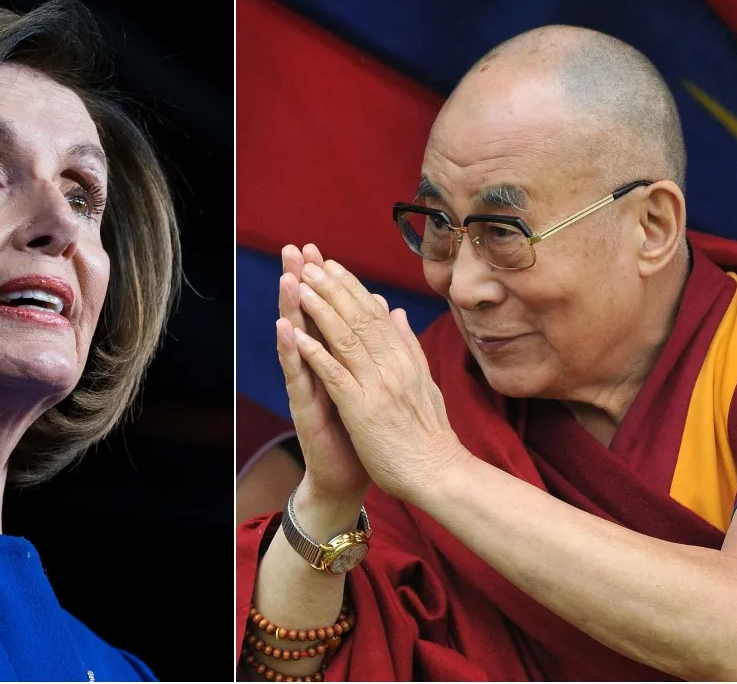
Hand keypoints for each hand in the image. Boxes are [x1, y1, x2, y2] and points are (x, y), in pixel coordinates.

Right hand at [277, 244, 368, 507]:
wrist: (349, 478)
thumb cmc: (360, 431)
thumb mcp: (370, 383)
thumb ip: (372, 346)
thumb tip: (384, 310)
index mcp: (337, 360)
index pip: (328, 312)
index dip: (322, 281)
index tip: (317, 249)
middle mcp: (317, 369)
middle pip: (307, 317)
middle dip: (300, 282)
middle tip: (292, 248)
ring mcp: (308, 388)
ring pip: (297, 342)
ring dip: (290, 308)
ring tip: (286, 277)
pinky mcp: (305, 410)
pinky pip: (298, 377)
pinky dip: (292, 352)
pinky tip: (286, 329)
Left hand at [291, 257, 472, 502]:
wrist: (439, 474)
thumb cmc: (429, 434)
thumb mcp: (424, 382)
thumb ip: (408, 346)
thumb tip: (396, 312)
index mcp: (404, 358)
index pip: (374, 313)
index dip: (351, 287)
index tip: (332, 265)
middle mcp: (392, 365)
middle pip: (358, 317)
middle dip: (331, 287)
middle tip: (309, 263)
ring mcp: (377, 386)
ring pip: (345, 338)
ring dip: (320, 309)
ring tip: (300, 285)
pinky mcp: (362, 410)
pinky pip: (335, 375)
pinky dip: (315, 353)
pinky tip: (297, 335)